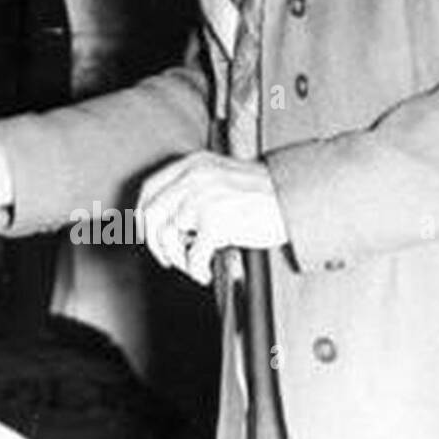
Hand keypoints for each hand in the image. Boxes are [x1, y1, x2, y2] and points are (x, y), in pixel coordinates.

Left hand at [138, 152, 287, 284]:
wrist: (297, 198)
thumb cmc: (264, 194)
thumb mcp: (221, 177)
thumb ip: (193, 188)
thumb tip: (169, 221)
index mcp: (192, 165)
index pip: (149, 189)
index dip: (142, 215)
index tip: (145, 233)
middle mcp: (193, 178)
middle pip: (150, 213)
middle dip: (154, 242)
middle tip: (167, 259)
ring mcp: (203, 199)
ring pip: (167, 236)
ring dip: (177, 259)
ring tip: (193, 265)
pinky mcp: (217, 222)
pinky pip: (192, 255)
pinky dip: (195, 270)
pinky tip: (205, 273)